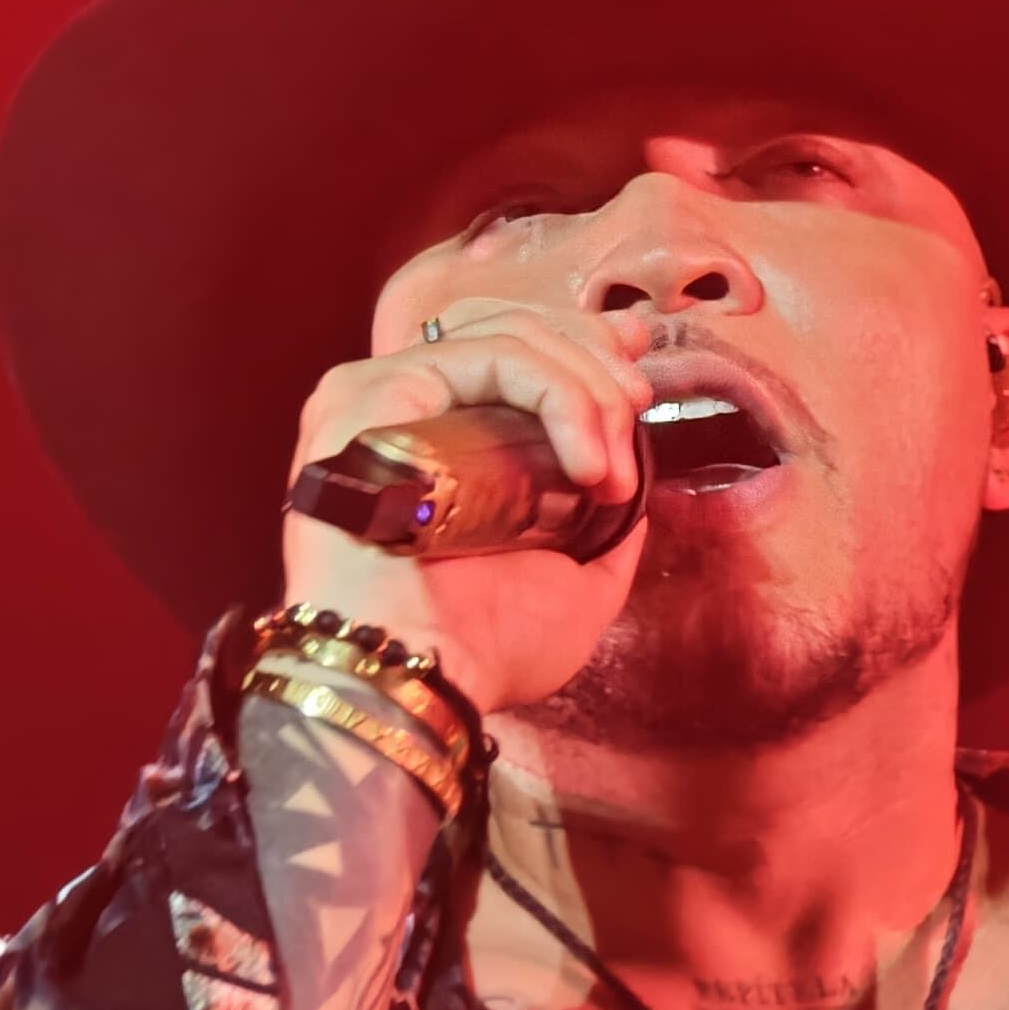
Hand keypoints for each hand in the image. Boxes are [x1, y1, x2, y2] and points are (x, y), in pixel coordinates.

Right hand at [278, 292, 653, 714]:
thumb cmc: (481, 648)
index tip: (638, 376)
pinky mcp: (369, 392)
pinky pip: (488, 357)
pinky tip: (584, 466)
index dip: (583, 344)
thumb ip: (607, 533)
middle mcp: (406, 406)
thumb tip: (640, 485)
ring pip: (512, 336)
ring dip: (587, 391)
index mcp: (441, 438)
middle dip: (598, 369)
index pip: (513, 351)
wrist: (419, 679)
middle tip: (633, 424)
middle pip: (518, 330)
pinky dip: (557, 397)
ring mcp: (382, 393)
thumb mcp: (576, 587)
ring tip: (607, 472)